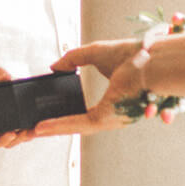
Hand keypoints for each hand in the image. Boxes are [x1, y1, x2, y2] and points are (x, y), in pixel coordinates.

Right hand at [25, 39, 150, 138]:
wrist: (152, 59)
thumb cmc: (135, 54)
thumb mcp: (95, 53)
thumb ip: (73, 59)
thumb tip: (54, 66)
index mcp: (113, 103)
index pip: (83, 114)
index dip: (62, 117)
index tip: (42, 120)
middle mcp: (112, 116)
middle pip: (76, 125)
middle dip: (54, 129)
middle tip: (31, 132)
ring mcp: (110, 119)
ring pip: (75, 128)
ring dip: (52, 130)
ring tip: (32, 132)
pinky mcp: (107, 118)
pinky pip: (79, 125)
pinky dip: (58, 126)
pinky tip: (41, 128)